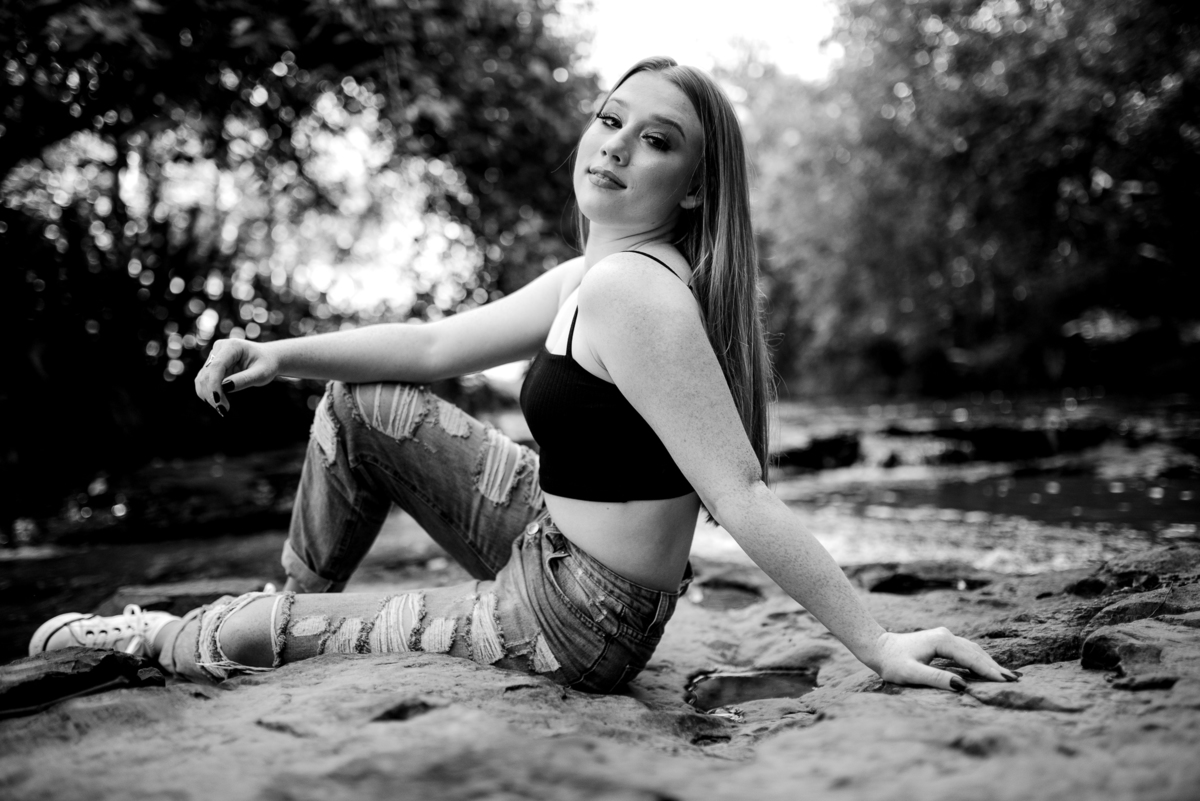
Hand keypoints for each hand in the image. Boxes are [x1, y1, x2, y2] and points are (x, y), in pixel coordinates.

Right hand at [194, 339, 279, 414]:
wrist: (268, 358)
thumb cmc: (267, 364)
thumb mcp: (262, 374)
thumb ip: (244, 379)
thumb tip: (225, 387)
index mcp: (232, 346)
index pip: (217, 366)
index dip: (214, 384)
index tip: (218, 401)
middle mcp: (219, 349)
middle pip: (207, 373)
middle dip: (212, 393)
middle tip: (223, 410)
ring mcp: (214, 356)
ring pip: (202, 378)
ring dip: (208, 395)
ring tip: (222, 408)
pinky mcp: (212, 365)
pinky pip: (204, 381)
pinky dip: (209, 393)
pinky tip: (218, 402)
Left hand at [869, 628, 1019, 690]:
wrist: (877, 647)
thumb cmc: (891, 663)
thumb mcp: (911, 674)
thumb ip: (936, 679)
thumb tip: (962, 686)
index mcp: (942, 642)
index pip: (971, 658)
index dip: (989, 671)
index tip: (1007, 682)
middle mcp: (946, 635)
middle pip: (976, 652)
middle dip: (995, 667)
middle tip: (1015, 680)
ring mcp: (945, 636)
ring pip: (973, 650)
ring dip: (989, 662)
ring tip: (1006, 676)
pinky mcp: (942, 641)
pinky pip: (966, 650)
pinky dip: (979, 659)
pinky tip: (986, 668)